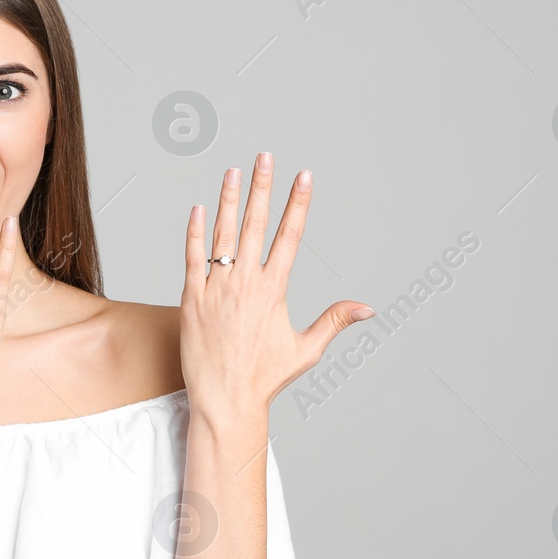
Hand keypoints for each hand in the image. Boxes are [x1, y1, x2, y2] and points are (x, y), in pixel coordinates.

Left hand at [181, 153, 373, 417]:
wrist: (224, 401)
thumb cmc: (264, 379)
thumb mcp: (305, 350)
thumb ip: (334, 321)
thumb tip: (368, 308)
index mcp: (273, 290)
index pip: (289, 235)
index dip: (297, 203)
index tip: (304, 176)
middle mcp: (244, 284)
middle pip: (255, 224)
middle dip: (262, 187)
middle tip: (265, 157)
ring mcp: (215, 289)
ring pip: (221, 235)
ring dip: (227, 200)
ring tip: (232, 172)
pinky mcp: (189, 299)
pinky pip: (192, 258)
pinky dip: (194, 233)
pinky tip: (198, 210)